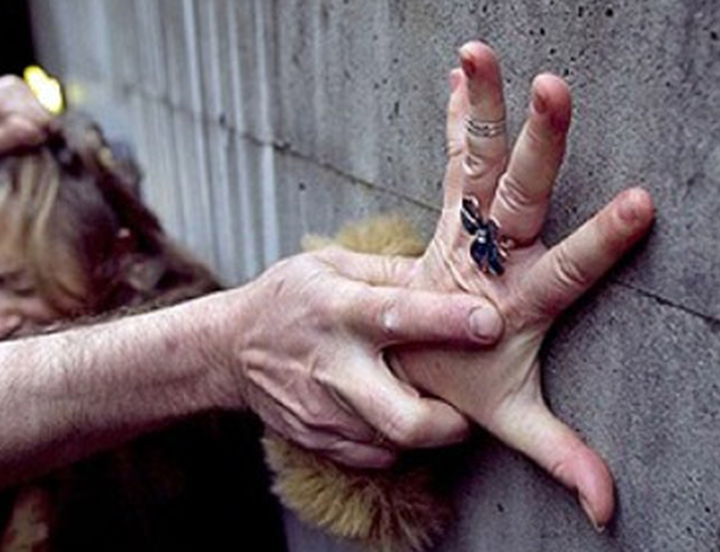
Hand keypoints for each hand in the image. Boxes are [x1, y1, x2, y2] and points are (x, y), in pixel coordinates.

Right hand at [228, 249, 504, 468]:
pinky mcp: (319, 439)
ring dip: (427, 428)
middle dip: (450, 420)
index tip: (490, 323)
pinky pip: (376, 455)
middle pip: (402, 417)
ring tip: (438, 403)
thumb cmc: (291, 297)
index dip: (448, 322)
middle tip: (473, 403)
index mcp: (338, 310)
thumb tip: (456, 271)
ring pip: (394, 442)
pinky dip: (399, 441)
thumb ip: (395, 273)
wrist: (230, 348)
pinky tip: (401, 413)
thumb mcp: (334, 264)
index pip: (398, 317)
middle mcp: (331, 366)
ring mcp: (323, 411)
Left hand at [388, 41, 653, 529]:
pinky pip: (456, 155)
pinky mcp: (451, 212)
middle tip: (557, 88)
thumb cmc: (458, 382)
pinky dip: (461, 112)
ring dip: (486, 106)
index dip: (603, 241)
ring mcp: (467, 230)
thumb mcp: (508, 417)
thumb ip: (560, 455)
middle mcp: (491, 256)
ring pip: (480, 162)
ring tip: (481, 50)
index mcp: (516, 301)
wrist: (387, 360)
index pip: (569, 269)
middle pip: (520, 196)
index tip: (642, 201)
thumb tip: (608, 509)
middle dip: (540, 145)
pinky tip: (463, 65)